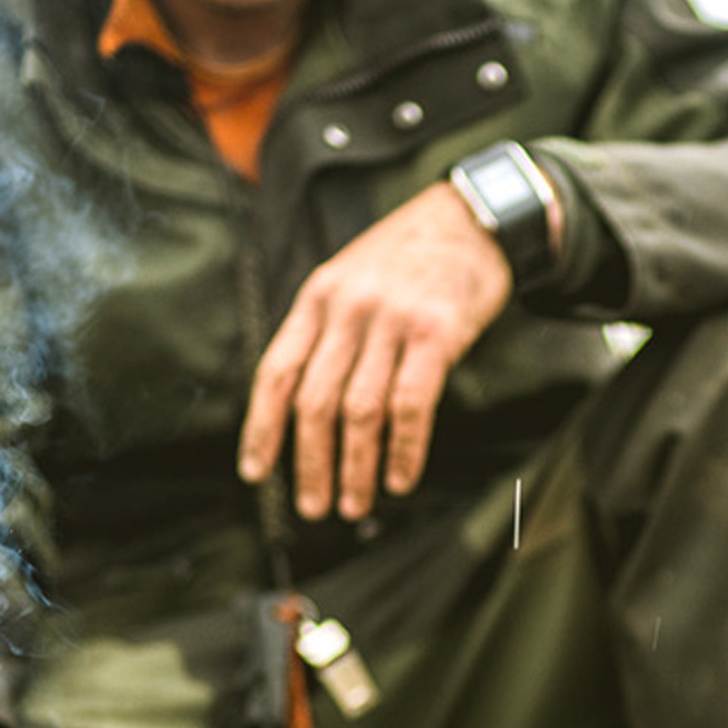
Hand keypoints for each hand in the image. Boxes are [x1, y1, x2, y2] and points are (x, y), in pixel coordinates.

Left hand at [238, 181, 513, 520]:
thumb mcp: (351, 280)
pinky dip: (403, 450)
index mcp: (318, 298)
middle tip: (313, 507)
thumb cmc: (412, 259)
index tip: (255, 472)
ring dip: (354, 468)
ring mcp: (391, 321)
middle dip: (309, 464)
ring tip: (354, 505)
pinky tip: (400, 478)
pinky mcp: (436, 335)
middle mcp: (347, 309)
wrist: (472, 220)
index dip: (262, 428)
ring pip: (359, 411)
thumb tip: (307, 404)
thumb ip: (327, 331)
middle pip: (315, 401)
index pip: (277, 372)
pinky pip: (410, 405)